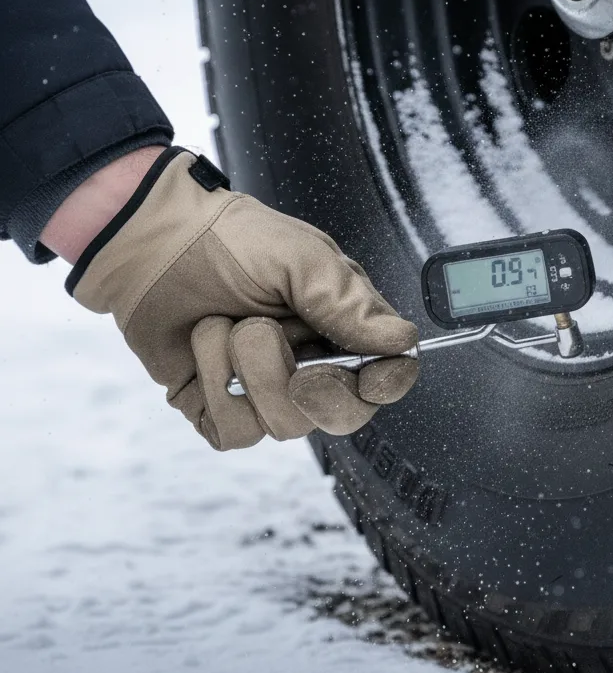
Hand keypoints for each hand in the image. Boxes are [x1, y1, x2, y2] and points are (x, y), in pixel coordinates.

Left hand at [47, 148, 418, 449]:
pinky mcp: (223, 410)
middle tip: (280, 339)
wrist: (150, 242)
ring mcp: (267, 392)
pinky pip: (235, 432)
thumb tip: (401, 340)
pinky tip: (206, 348)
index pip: (388, 376)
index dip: (385, 383)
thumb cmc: (226, 239)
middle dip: (314, 384)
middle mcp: (311, 365)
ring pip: (286, 425)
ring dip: (250, 368)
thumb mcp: (300, 257)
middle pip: (344, 415)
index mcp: (342, 328)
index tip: (370, 375)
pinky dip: (215, 387)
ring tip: (227, 324)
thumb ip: (350, 303)